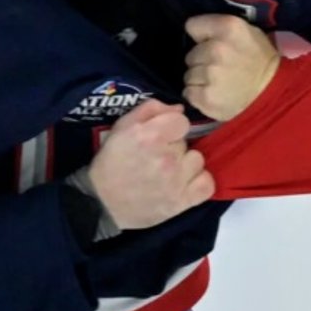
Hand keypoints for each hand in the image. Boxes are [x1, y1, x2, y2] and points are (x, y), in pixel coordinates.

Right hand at [86, 99, 213, 228]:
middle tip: (156, 157)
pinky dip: (198, 183)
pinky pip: (207, 184)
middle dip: (174, 146)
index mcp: (150, 136)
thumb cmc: (112, 162)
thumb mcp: (122, 127)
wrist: (103, 202)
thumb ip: (151, 110)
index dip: (171, 127)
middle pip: (187, 142)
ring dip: (185, 164)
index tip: (160, 137)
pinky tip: (184, 183)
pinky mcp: (182, 202)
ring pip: (197, 160)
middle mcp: (166, 158)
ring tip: (168, 172)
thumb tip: (179, 108)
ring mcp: (176, 181)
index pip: (182, 121)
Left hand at [183, 15, 279, 120]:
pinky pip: (188, 93)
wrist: (273, 93)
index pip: (192, 25)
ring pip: (189, 76)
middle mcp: (217, 49)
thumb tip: (196, 34)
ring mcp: (210, 75)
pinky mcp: (205, 97)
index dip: (201, 35)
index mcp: (229, 28)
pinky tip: (215, 94)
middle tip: (221, 67)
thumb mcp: (247, 32)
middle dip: (202, 61)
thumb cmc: (259, 60)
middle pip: (190, 54)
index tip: (210, 42)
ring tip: (220, 83)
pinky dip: (198, 96)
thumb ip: (220, 28)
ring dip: (200, 80)